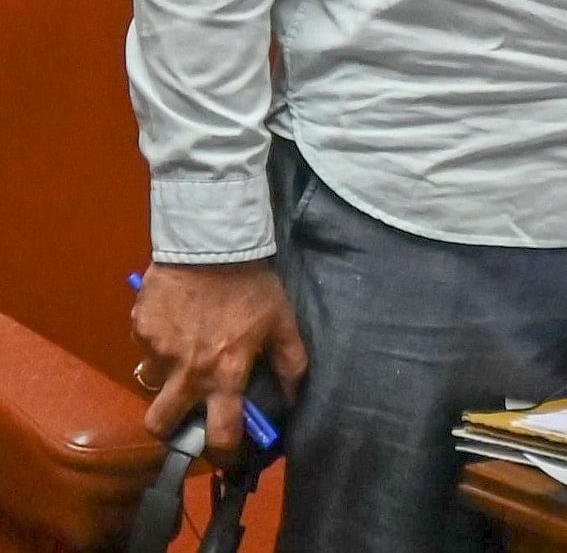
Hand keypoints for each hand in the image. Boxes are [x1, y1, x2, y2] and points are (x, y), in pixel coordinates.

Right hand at [134, 260, 305, 449]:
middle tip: (185, 415)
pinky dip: (160, 342)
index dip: (224, 453)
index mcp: (224, 374)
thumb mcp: (283, 323)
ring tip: (186, 353)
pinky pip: (145, 347)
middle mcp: (186, 372)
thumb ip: (291, 363)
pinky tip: (178, 321)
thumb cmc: (253, 286)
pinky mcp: (139, 329)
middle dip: (169, 429)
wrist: (212, 245)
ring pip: (151, 381)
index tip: (228, 453)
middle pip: (160, 425)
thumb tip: (294, 398)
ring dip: (165, 377)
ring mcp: (157, 351)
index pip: (220, 434)